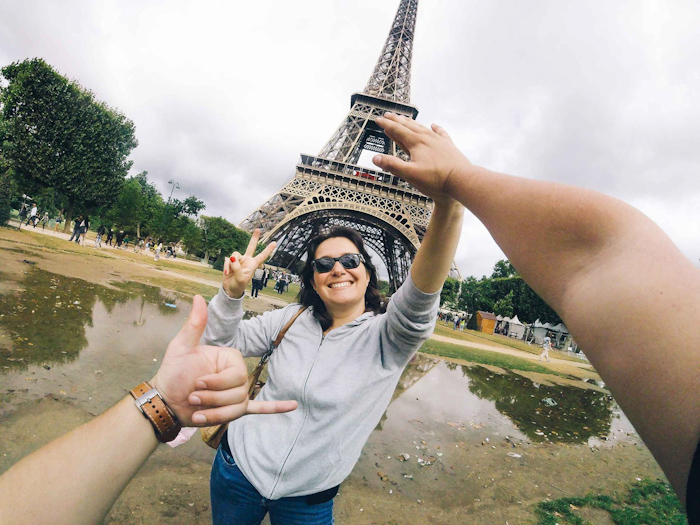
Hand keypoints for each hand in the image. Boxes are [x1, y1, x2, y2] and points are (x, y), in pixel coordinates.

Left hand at [151, 295, 297, 425]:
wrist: (167, 400)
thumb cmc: (173, 372)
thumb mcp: (182, 347)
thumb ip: (195, 324)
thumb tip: (198, 297)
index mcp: (230, 358)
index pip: (237, 375)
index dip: (217, 383)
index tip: (196, 384)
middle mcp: (237, 374)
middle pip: (239, 393)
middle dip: (213, 399)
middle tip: (193, 397)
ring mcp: (236, 392)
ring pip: (238, 407)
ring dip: (216, 413)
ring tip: (197, 410)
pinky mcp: (233, 408)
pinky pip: (258, 408)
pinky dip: (275, 408)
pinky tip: (292, 406)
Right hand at [222, 228, 275, 297]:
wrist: (230, 289)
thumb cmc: (238, 285)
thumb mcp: (240, 279)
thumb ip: (237, 268)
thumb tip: (232, 258)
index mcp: (253, 265)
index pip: (262, 256)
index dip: (268, 250)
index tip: (275, 243)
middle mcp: (247, 260)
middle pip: (251, 247)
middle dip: (254, 238)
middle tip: (258, 229)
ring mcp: (239, 260)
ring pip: (234, 255)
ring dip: (231, 264)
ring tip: (230, 273)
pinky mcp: (230, 262)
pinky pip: (228, 260)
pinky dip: (226, 267)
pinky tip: (227, 274)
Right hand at [373, 113, 472, 205]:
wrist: (461, 179)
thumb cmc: (436, 179)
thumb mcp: (410, 174)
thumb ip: (392, 165)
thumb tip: (375, 158)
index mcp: (416, 143)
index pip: (397, 130)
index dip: (386, 125)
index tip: (378, 119)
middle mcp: (427, 137)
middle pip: (408, 126)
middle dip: (396, 120)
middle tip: (388, 114)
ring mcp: (438, 140)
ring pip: (422, 127)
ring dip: (412, 123)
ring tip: (405, 119)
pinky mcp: (448, 146)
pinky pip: (440, 133)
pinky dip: (436, 128)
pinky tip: (434, 125)